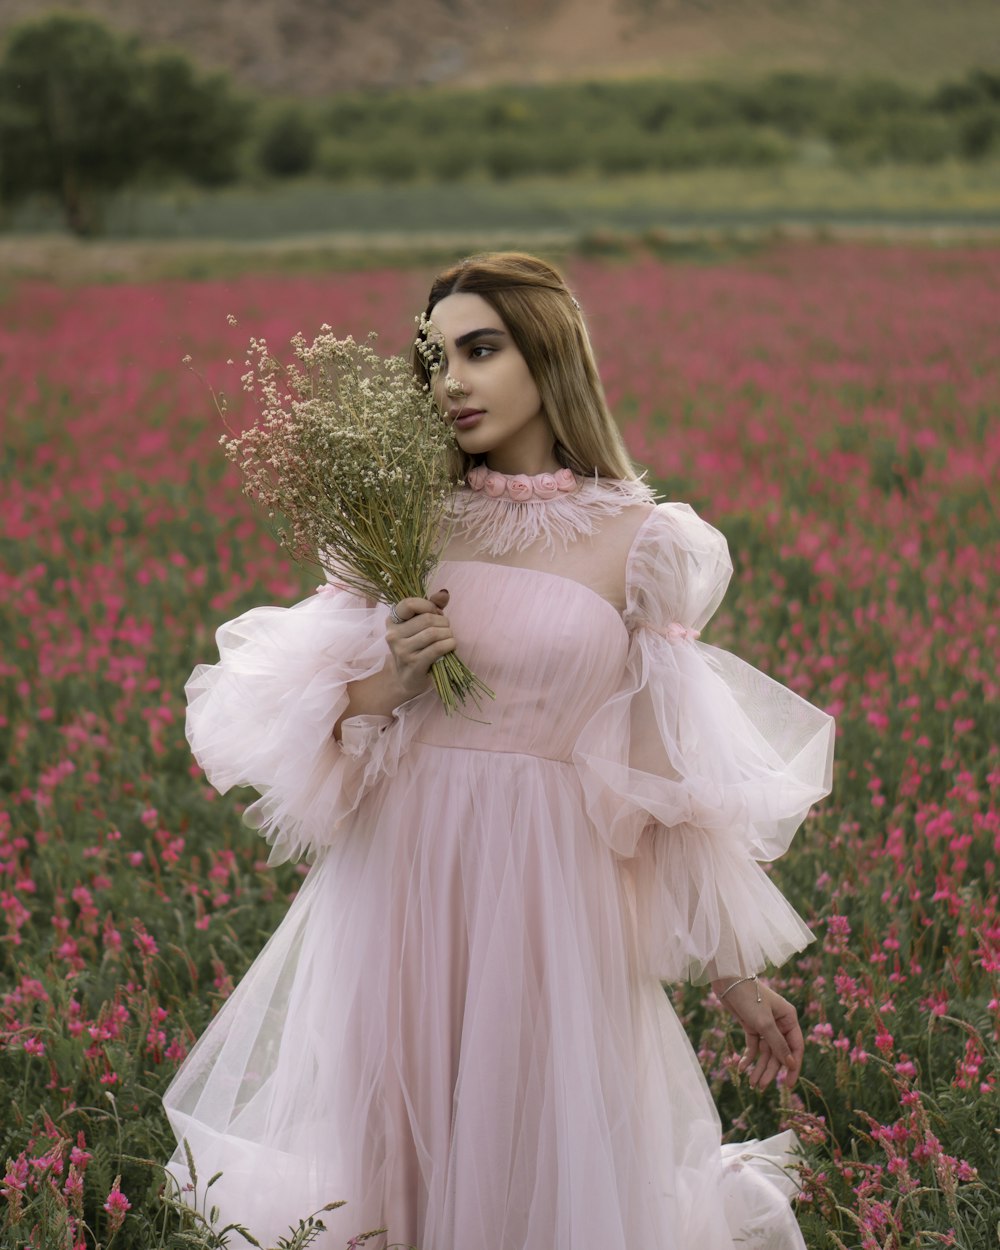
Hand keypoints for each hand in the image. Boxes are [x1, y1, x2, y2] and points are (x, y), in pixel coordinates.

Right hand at [386, 589, 455, 700]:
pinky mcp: (414, 664)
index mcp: (393, 621)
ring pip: (433, 633)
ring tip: (449, 638)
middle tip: (446, 628)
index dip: (428, 605)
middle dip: (443, 622)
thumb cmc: (416, 648)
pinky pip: (437, 648)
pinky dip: (449, 645)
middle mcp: (393, 635)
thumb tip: (444, 593)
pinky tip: (451, 646)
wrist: (406, 679)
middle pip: (427, 619)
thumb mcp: (420, 625)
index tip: (435, 613)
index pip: (409, 604)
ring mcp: (402, 650)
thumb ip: (431, 607)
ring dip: (448, 634)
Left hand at [712, 976, 803, 1091]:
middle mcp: (780, 1022)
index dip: (792, 1067)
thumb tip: (790, 1065)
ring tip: (752, 1083)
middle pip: (778, 1053)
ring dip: (759, 1067)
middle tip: (761, 1087)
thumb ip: (778, 1044)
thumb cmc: (749, 997)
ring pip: (766, 1052)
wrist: (727, 981)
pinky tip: (742, 1068)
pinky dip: (749, 1057)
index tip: (788, 1085)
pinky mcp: (751, 1025)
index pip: (795, 1047)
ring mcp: (765, 1025)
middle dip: (770, 1071)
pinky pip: (754, 1045)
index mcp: (789, 1018)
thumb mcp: (764, 1023)